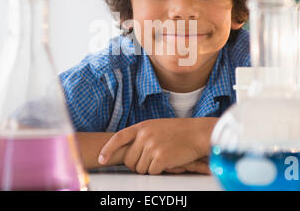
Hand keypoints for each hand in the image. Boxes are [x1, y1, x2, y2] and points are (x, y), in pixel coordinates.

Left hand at [98, 118, 216, 174]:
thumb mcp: (157, 126)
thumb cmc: (179, 131)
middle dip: (137, 164)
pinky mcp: (161, 157)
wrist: (198, 133)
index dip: (108, 150)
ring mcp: (152, 146)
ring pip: (140, 168)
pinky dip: (159, 171)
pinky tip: (168, 161)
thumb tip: (128, 149)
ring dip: (150, 168)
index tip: (101, 159)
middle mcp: (144, 135)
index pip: (118, 138)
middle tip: (151, 159)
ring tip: (163, 157)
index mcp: (142, 127)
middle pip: (129, 160)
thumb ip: (142, 134)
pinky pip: (152, 172)